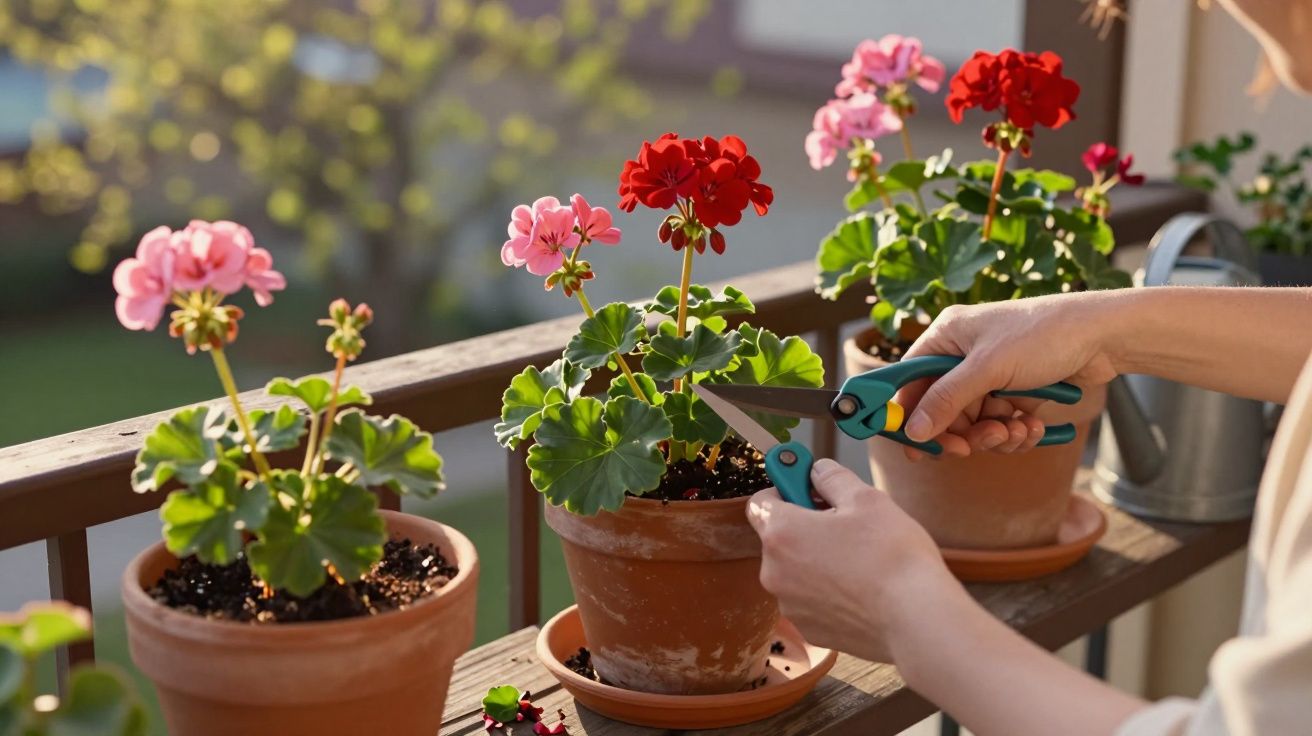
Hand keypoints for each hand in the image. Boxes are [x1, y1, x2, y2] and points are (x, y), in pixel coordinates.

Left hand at [746, 459, 959, 663]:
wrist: (917, 622)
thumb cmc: (892, 557)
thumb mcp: (867, 499)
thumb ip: (833, 478)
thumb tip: (818, 471)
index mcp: (782, 534)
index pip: (760, 503)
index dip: (784, 490)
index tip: (808, 488)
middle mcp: (775, 572)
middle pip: (780, 539)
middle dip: (806, 527)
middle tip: (845, 525)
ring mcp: (791, 605)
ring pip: (796, 571)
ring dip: (816, 560)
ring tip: (859, 560)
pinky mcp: (811, 630)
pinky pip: (812, 600)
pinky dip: (828, 591)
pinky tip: (861, 588)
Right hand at [896, 294, 1118, 459]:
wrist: (1104, 336)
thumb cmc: (1043, 334)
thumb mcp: (988, 368)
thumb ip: (946, 399)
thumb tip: (912, 430)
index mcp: (947, 337)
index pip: (910, 380)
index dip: (908, 414)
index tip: (912, 446)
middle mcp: (964, 357)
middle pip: (941, 410)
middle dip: (960, 432)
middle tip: (970, 447)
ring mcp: (990, 377)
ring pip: (972, 423)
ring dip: (992, 436)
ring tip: (1014, 430)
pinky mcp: (1015, 393)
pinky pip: (999, 425)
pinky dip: (1014, 433)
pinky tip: (1032, 427)